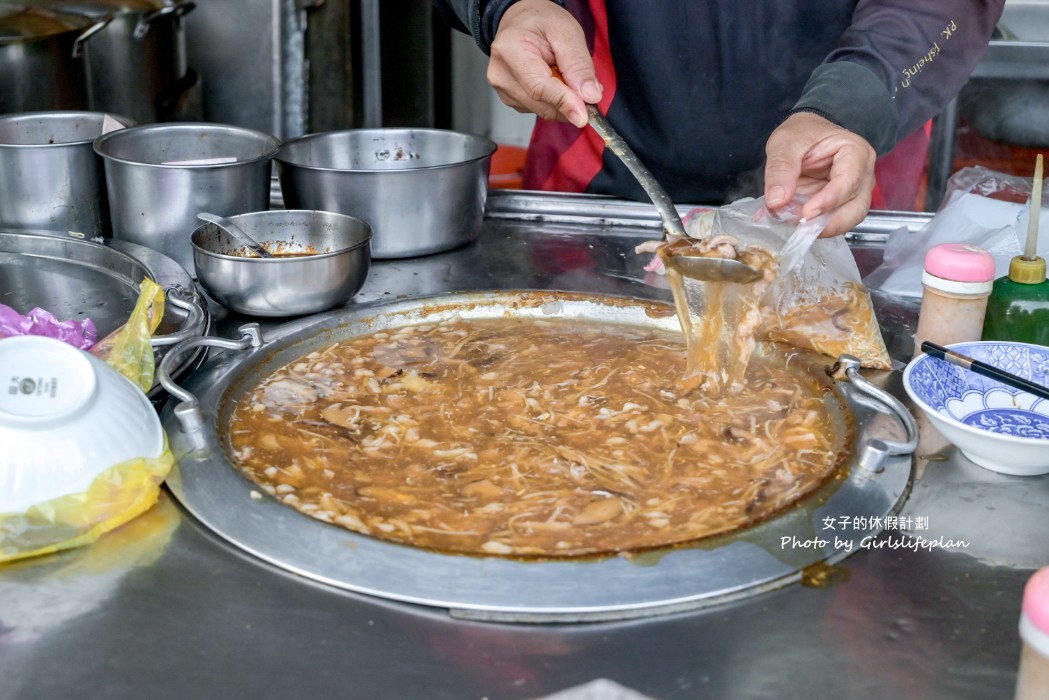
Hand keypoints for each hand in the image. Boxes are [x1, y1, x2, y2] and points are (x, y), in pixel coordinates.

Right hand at [487, 0, 601, 127]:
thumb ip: (579, 64)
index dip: (564, 103)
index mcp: (510, 50)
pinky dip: (555, 101)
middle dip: (570, 103)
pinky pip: (539, 109)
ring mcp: (503, 89)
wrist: (521, 21)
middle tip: (590, 91)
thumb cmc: (540, 21)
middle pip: (541, 104)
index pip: (539, 88)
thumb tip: (590, 96)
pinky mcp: (510, 99)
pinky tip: (556, 81)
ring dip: (563, 101)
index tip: (584, 116)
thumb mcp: (567, 32)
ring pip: (543, 110)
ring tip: (567, 75)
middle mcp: (501, 74)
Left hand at [763, 112, 876, 237]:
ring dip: (821, 229)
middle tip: (801, 229)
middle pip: (855, 208)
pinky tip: (794, 227)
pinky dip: (814, 228)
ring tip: (795, 229)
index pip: (849, 181)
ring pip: (846, 220)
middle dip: (829, 223)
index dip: (828, 201)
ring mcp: (853, 193)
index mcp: (856, 152)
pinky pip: (832, 222)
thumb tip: (777, 201)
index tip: (806, 214)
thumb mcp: (785, 142)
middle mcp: (862, 175)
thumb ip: (781, 169)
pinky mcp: (839, 206)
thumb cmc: (801, 133)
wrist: (803, 137)